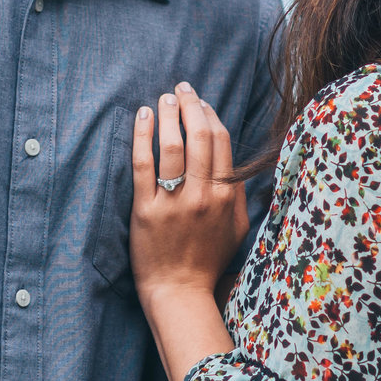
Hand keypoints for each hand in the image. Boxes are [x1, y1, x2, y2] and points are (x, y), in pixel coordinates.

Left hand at [129, 83, 246, 303]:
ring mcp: (173, 203)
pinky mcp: (145, 210)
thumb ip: (238, 194)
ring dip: (168, 114)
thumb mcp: (237, 228)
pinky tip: (142, 117)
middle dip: (190, 105)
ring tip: (163, 99)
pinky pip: (143, 164)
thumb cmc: (208, 260)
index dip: (211, 115)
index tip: (201, 102)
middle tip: (181, 89)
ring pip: (172, 145)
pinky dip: (143, 136)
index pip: (221, 142)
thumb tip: (236, 162)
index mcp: (225, 197)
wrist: (179, 292)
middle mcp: (202, 196)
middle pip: (199, 136)